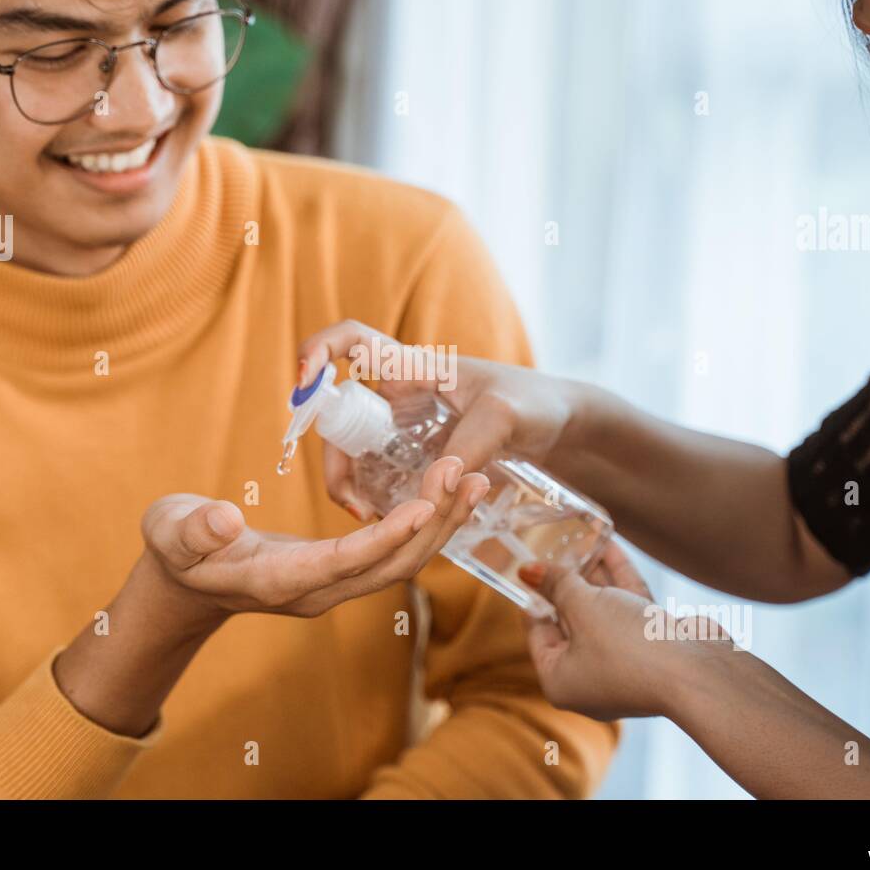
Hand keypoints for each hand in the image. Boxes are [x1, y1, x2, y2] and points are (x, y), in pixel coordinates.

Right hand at [138, 454, 490, 620]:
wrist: (185, 583)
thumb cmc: (176, 550)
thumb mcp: (171, 533)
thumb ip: (194, 530)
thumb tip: (224, 519)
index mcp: (280, 581)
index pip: (344, 561)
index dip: (386, 537)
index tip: (423, 506)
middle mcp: (317, 591)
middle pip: (390, 566)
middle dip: (432, 526)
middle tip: (466, 475)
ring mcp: (332, 585)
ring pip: (401, 561)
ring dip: (439, 524)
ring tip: (474, 481)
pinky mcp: (341, 572)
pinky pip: (394, 553)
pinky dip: (425, 525)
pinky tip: (448, 494)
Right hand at [296, 320, 579, 519]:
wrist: (564, 432)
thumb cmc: (536, 404)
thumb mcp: (506, 418)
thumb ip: (472, 445)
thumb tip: (437, 480)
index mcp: (412, 368)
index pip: (350, 341)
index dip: (319, 351)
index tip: (305, 381)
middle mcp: (398, 398)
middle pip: (338, 417)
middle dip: (333, 460)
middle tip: (353, 504)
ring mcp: (402, 431)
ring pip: (354, 455)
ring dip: (351, 487)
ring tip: (372, 523)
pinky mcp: (415, 461)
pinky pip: (380, 480)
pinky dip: (378, 503)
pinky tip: (393, 528)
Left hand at [517, 537, 732, 721]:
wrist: (697, 672)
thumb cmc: (627, 648)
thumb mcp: (582, 608)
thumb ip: (556, 584)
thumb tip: (526, 570)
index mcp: (561, 680)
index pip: (538, 632)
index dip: (533, 597)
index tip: (528, 568)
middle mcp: (591, 675)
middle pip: (570, 620)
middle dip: (566, 581)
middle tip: (554, 546)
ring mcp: (625, 662)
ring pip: (603, 611)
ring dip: (594, 574)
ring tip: (581, 537)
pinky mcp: (652, 646)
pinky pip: (629, 608)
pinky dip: (619, 579)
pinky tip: (610, 544)